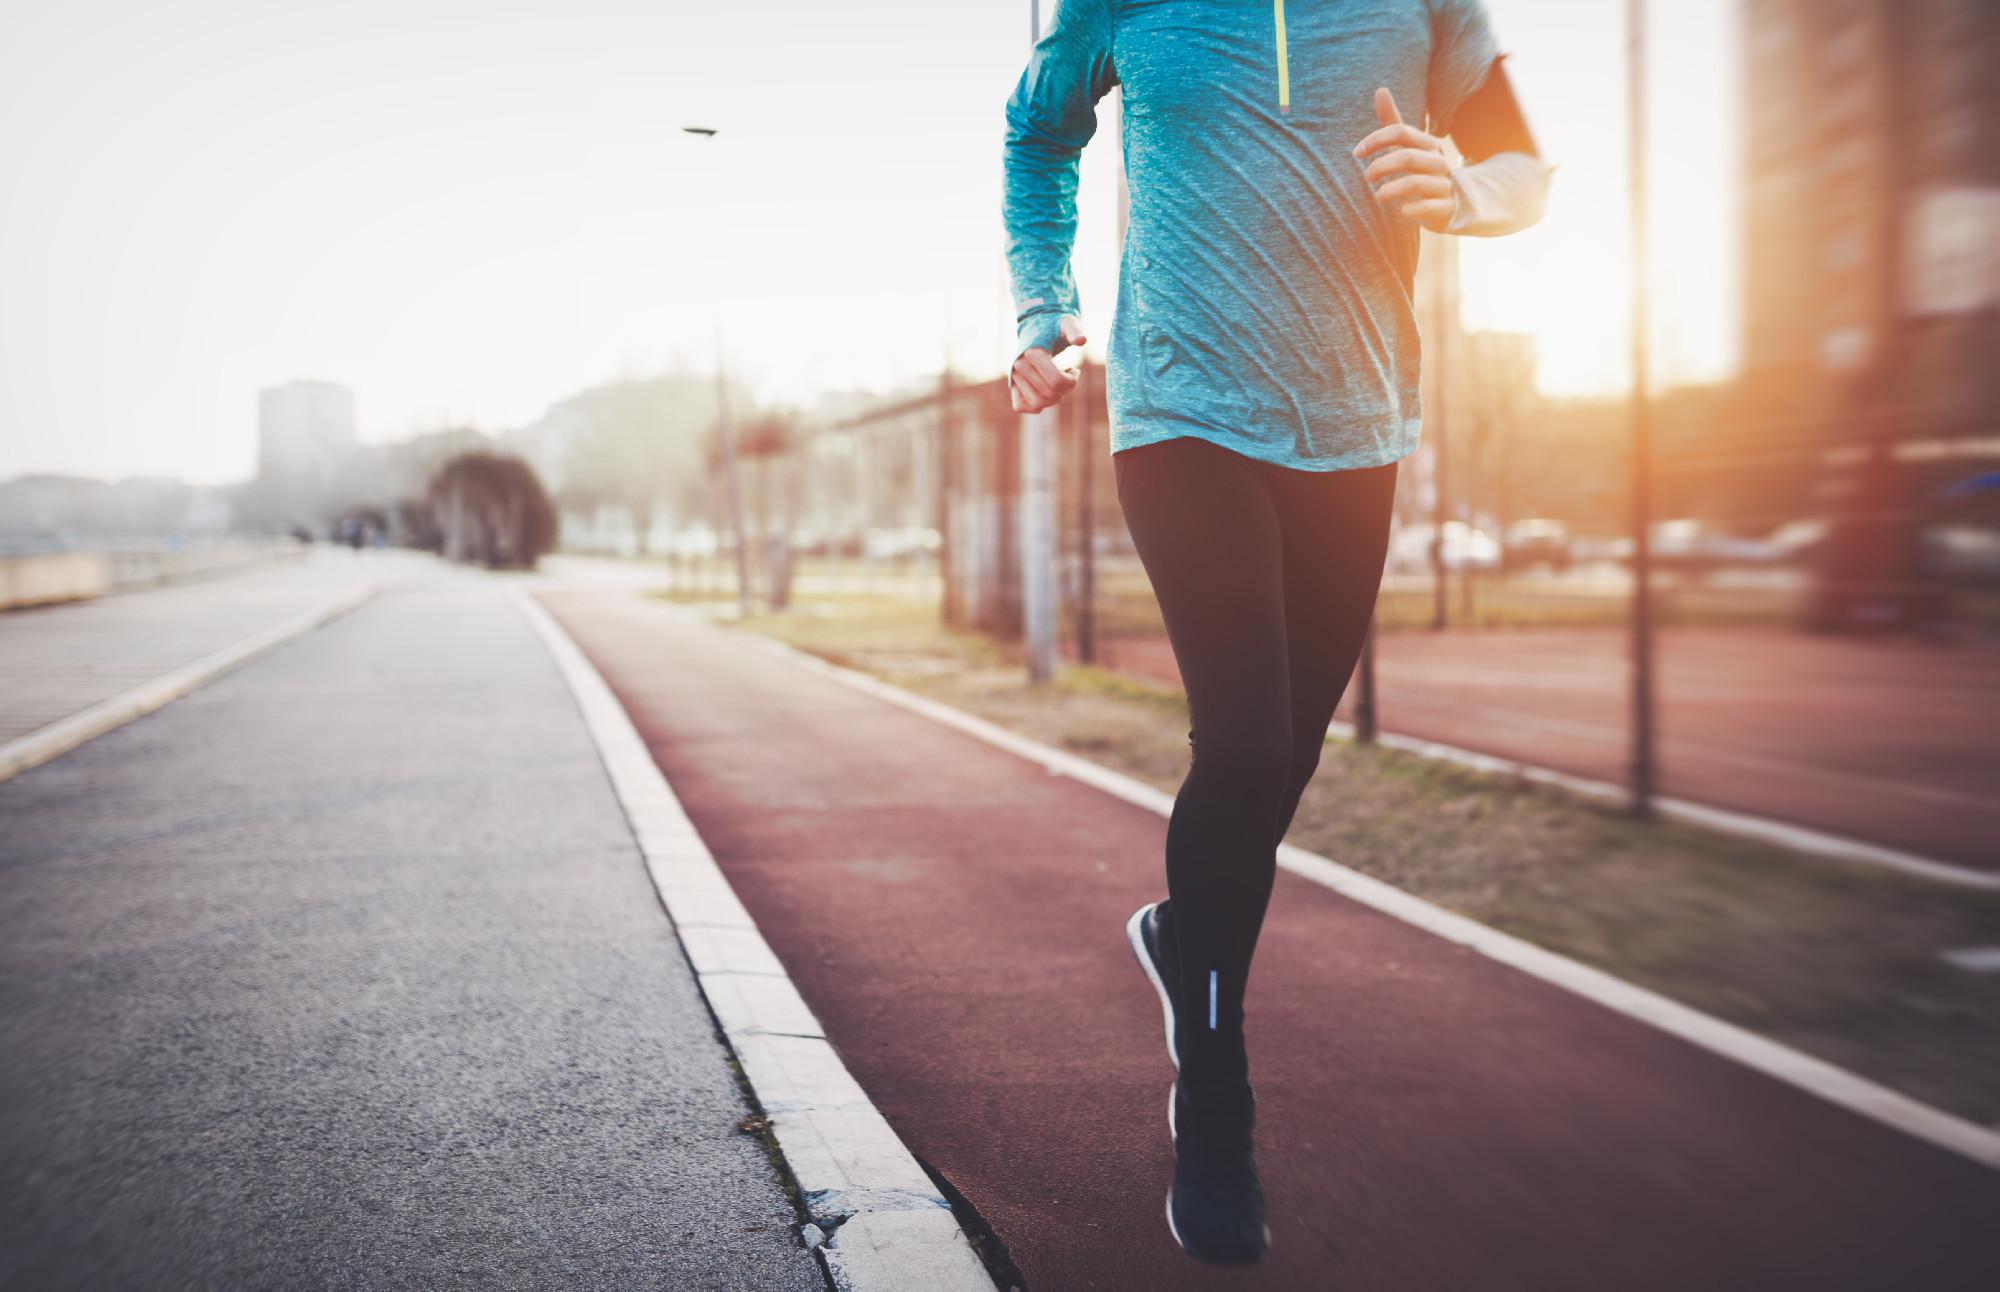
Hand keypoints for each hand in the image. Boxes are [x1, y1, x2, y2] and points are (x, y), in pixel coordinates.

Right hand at [1009, 317, 1087, 413]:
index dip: (1072, 381)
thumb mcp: (1068, 323)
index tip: (1075, 370)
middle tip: (1069, 375)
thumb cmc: (1055, 326)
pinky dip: (1037, 405)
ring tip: (1058, 384)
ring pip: (1038, 404)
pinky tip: (1046, 393)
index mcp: (1033, 353)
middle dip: (1066, 389)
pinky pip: (1021, 406)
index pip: (1056, 381)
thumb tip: (1081, 341)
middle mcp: (1020, 366)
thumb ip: (1075, 331)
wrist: (1036, 326)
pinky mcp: (1012, 385)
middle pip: (1050, 394)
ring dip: (1053, 399)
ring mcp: (1014, 376)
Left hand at [1352, 88, 1454, 232]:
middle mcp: (1438, 161)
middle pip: (1406, 157)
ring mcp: (1443, 184)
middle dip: (1380, 167)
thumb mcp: (1408, 144)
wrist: (1452, 198)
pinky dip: (1409, 209)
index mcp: (1427, 143)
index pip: (1400, 132)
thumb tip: (1380, 89)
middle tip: (1366, 177)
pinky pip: (1425, 207)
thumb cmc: (1420, 167)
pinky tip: (1401, 209)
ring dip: (1388, 190)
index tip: (1356, 152)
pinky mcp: (1445, 206)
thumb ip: (1392, 121)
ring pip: (1413, 183)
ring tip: (1377, 196)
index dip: (1375, 140)